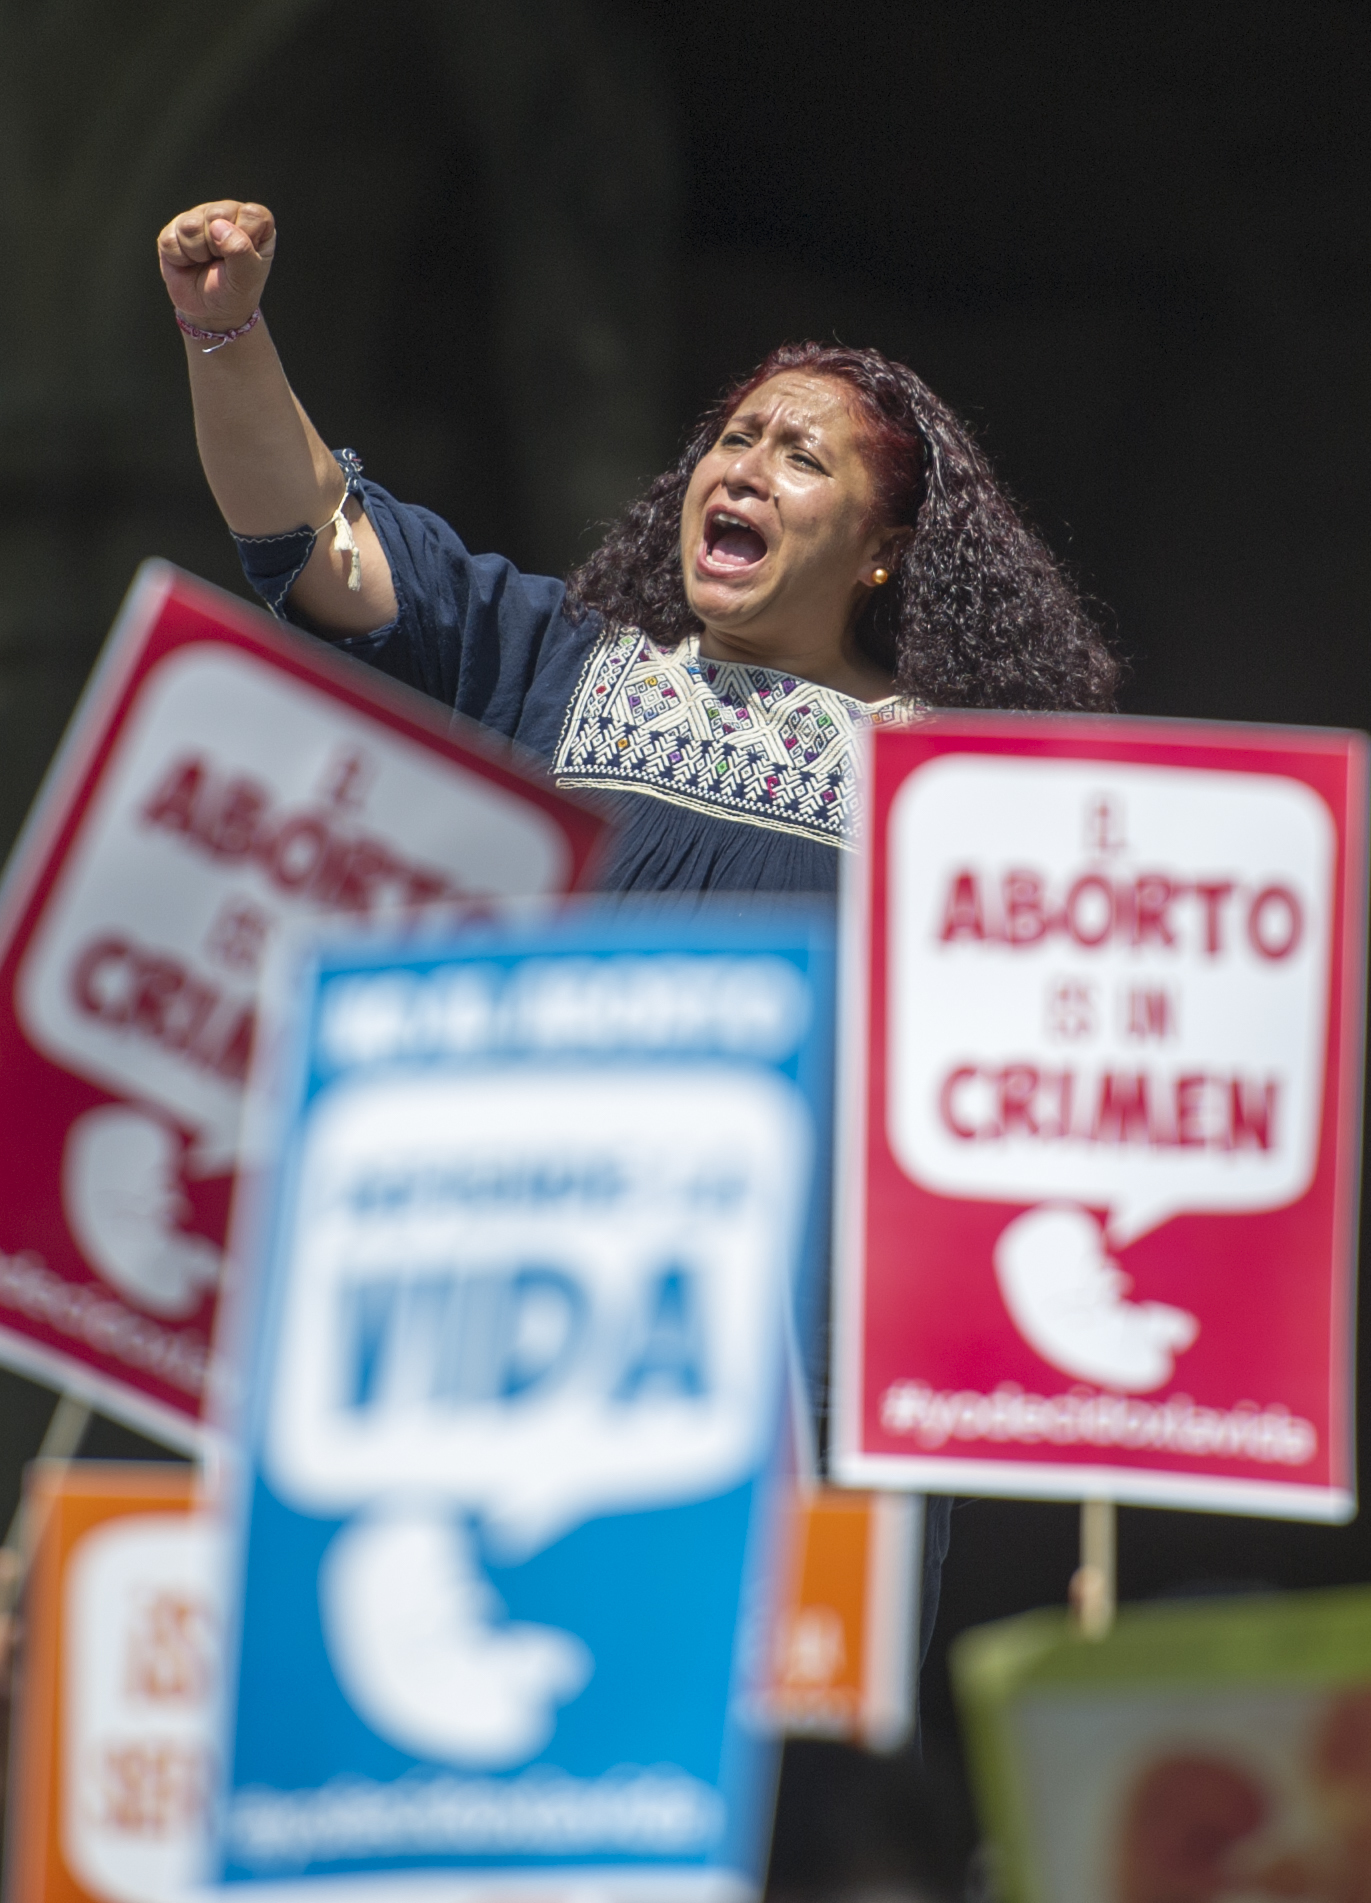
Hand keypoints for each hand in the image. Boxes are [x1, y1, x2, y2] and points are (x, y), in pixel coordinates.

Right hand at [157, 200, 275, 331]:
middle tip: (220, 262)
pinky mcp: (174, 227)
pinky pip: (170, 240)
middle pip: (215, 215)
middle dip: (216, 247)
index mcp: (253, 220)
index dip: (244, 240)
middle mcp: (226, 212)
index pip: (251, 214)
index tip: (242, 259)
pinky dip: (179, 258)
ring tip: (204, 261)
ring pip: (189, 226)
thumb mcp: (246, 279)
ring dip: (196, 253)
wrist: (209, 310)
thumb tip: (218, 225)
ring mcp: (198, 216)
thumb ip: (241, 252)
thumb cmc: (235, 291)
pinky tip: (188, 262)